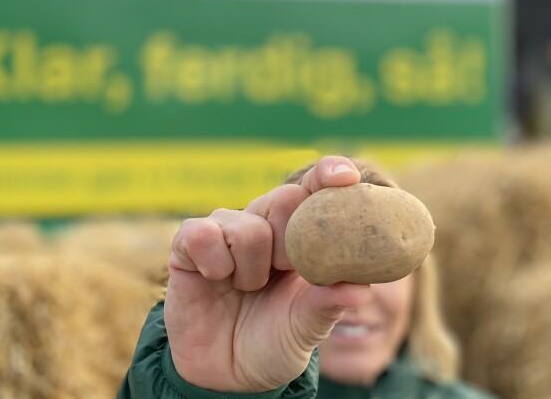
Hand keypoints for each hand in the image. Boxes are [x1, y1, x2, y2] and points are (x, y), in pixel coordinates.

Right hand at [164, 156, 370, 391]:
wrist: (228, 377)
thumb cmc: (275, 343)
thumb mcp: (307, 328)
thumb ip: (329, 304)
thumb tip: (361, 289)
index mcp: (302, 236)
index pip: (317, 188)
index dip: (330, 174)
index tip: (346, 178)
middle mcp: (265, 225)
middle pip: (286, 198)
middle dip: (290, 241)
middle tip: (284, 273)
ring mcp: (226, 232)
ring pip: (245, 226)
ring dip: (250, 269)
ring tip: (248, 289)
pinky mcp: (189, 246)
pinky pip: (201, 234)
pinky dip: (214, 263)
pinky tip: (217, 281)